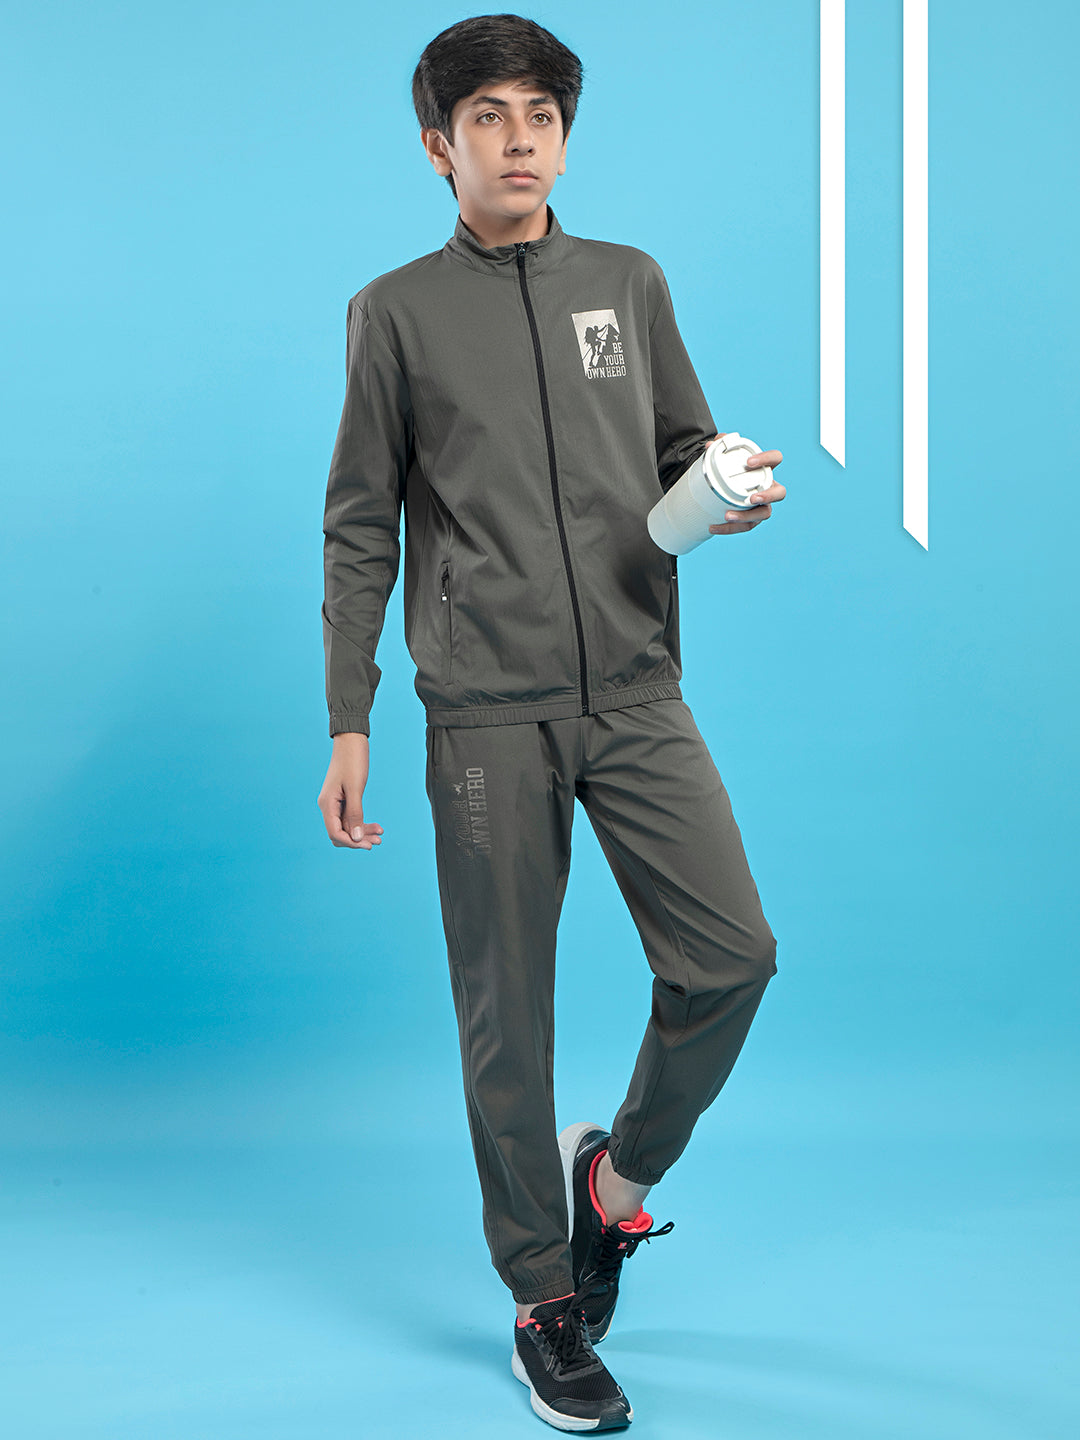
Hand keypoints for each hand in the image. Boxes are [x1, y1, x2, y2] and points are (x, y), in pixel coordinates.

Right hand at [317, 733, 383, 848]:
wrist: (351, 741)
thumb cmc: (352, 761)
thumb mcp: (355, 788)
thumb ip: (355, 814)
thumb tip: (356, 837)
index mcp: (327, 804)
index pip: (335, 834)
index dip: (351, 843)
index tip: (368, 845)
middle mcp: (328, 806)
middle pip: (341, 833)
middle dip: (358, 840)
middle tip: (378, 841)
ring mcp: (335, 803)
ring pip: (347, 827)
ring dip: (362, 832)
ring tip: (380, 835)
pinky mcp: (343, 799)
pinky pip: (351, 817)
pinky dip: (362, 822)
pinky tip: (376, 826)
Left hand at [704, 434, 785, 535]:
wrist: (725, 485)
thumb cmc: (731, 468)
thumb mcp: (725, 454)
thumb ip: (720, 446)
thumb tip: (710, 445)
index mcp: (765, 468)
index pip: (776, 459)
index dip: (766, 459)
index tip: (748, 462)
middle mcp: (769, 487)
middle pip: (780, 493)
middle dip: (768, 496)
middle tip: (752, 499)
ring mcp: (762, 505)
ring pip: (764, 514)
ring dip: (746, 516)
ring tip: (727, 515)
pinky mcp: (752, 519)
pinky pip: (745, 526)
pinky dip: (729, 528)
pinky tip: (713, 527)